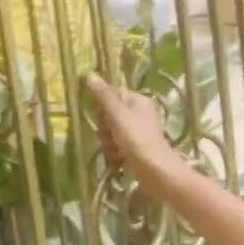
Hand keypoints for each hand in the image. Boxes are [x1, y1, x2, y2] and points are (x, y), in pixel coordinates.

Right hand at [85, 74, 195, 198]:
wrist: (154, 170)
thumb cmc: (136, 138)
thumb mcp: (117, 114)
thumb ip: (103, 95)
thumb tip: (89, 74)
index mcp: (138, 100)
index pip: (111, 96)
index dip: (103, 108)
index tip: (104, 118)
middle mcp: (140, 113)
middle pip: (109, 115)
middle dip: (105, 129)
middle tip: (110, 137)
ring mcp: (138, 131)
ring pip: (110, 132)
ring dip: (108, 143)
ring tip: (116, 151)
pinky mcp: (136, 148)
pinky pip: (117, 146)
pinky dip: (115, 153)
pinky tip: (118, 160)